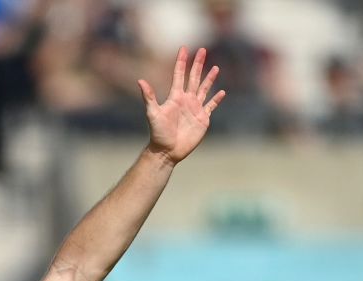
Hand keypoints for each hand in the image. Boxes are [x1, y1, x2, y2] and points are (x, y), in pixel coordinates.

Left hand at [139, 47, 224, 163]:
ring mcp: (195, 109)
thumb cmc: (158, 133)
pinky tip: (222, 92)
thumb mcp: (153, 113)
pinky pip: (211, 106)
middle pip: (194, 78)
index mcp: (175, 97)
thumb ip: (149, 97)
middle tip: (203, 50)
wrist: (167, 151)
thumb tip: (140, 81)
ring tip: (215, 68)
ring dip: (209, 79)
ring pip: (204, 89)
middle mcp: (186, 100)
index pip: (179, 75)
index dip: (181, 62)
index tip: (184, 48)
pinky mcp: (202, 119)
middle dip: (198, 64)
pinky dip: (216, 99)